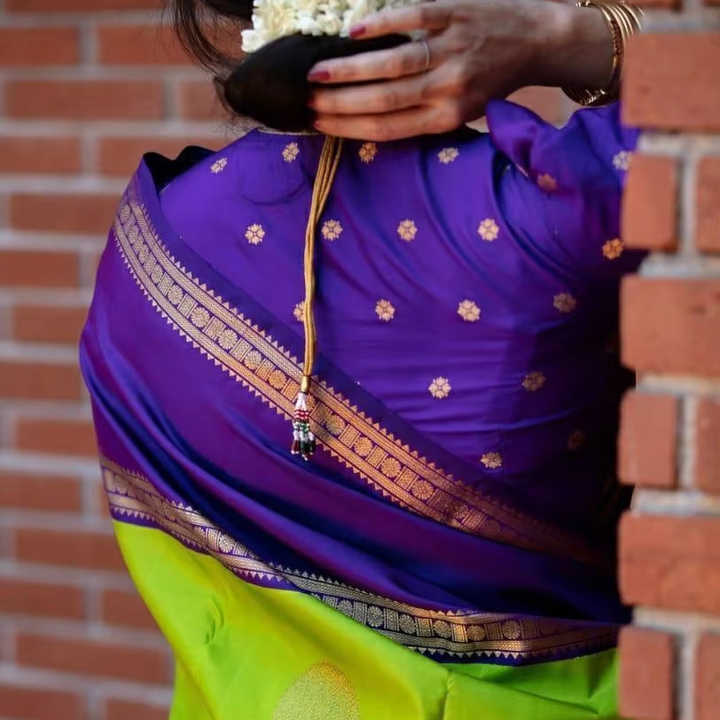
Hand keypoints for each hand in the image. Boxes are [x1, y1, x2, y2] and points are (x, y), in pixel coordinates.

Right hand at [307, 0, 612, 139]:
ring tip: (316, 73)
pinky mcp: (456, 13)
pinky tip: (353, 33)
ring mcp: (452, 49)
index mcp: (447, 118)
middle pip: (384, 100)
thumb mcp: (462, 112)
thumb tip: (368, 119)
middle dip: (341, 103)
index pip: (388, 128)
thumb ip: (422, 117)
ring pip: (393, 64)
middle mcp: (448, 88)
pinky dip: (381, 25)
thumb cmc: (492, 82)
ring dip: (350, 70)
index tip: (319, 124)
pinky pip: (413, 18)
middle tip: (307, 101)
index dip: (350, 128)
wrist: (537, 42)